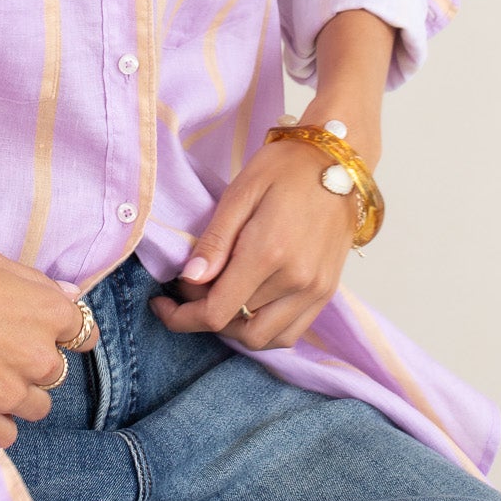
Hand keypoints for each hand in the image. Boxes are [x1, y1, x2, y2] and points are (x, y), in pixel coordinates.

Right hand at [0, 239, 99, 449]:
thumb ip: (35, 284)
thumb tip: (68, 295)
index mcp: (48, 311)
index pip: (82, 334)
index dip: (61, 335)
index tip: (40, 335)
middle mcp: (38, 355)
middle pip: (55, 373)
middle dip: (31, 363)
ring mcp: (9, 392)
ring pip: (35, 407)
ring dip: (15, 394)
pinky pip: (6, 435)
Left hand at [148, 133, 368, 350]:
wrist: (338, 160)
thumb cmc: (285, 168)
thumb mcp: (240, 192)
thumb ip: (215, 241)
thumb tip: (189, 280)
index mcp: (269, 252)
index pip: (216, 312)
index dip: (182, 316)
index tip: (162, 302)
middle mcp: (296, 280)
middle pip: (236, 328)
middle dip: (204, 317)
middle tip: (191, 289)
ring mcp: (316, 290)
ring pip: (264, 339)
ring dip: (234, 328)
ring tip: (220, 297)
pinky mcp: (327, 292)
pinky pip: (291, 333)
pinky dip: (264, 330)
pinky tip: (248, 305)